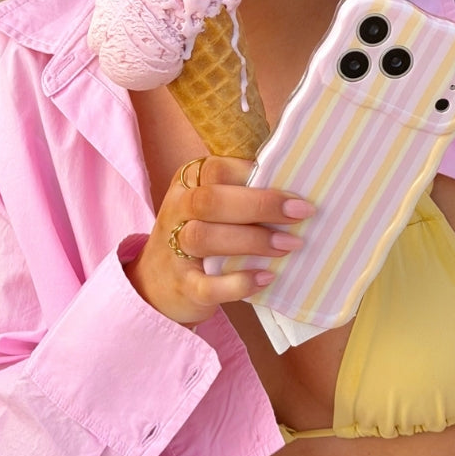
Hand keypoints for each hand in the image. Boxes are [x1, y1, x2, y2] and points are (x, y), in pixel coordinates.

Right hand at [124, 155, 314, 325]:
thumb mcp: (210, 206)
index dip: (257, 177)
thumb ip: (241, 192)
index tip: (295, 193)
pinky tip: (266, 278)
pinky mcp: (182, 286)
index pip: (216, 169)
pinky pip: (207, 285)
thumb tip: (294, 188)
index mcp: (188, 183)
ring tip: (288, 245)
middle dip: (260, 205)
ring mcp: (174, 250)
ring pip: (205, 238)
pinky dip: (239, 282)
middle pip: (210, 200)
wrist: (155, 283)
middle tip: (300, 214)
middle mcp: (177, 211)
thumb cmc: (200, 233)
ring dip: (252, 240)